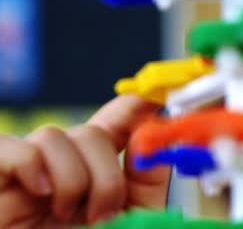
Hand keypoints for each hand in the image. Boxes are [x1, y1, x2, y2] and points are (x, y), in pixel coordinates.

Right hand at [0, 95, 170, 227]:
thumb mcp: (133, 218)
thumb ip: (146, 179)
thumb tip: (158, 131)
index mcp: (96, 177)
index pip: (115, 124)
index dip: (134, 106)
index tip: (156, 96)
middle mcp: (62, 172)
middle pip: (89, 132)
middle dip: (105, 172)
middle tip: (103, 214)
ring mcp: (27, 178)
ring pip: (55, 136)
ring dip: (75, 178)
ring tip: (71, 216)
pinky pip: (7, 148)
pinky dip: (29, 163)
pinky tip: (43, 192)